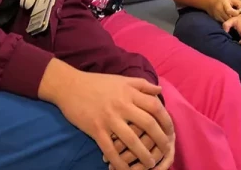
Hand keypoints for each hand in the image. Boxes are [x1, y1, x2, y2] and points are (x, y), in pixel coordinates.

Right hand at [46, 66, 173, 169]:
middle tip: (166, 149)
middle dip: (160, 139)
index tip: (171, 130)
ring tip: (151, 163)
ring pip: (131, 140)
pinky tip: (126, 169)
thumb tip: (160, 91)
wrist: (69, 86)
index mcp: (129, 92)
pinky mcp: (96, 129)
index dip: (166, 120)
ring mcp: (109, 118)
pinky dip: (119, 162)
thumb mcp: (121, 79)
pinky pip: (110, 149)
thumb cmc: (97, 82)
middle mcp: (122, 105)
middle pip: (148, 124)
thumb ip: (142, 84)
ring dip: (143, 154)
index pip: (155, 106)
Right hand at [204, 0, 240, 22]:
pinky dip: (229, 24)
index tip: (240, 12)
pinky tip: (232, 23)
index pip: (230, 11)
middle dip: (235, 19)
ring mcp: (218, 16)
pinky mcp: (217, 20)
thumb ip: (239, 2)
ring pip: (227, 22)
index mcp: (224, 4)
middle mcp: (220, 11)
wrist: (210, 3)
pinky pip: (224, 24)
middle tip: (240, 19)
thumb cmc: (223, 0)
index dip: (236, 13)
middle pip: (229, 18)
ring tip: (237, 21)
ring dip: (232, 22)